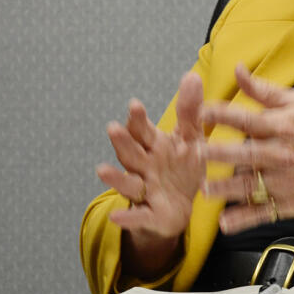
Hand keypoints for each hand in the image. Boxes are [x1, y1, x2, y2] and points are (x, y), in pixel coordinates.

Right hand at [95, 72, 205, 275]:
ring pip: (128, 183)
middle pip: (130, 153)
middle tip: (113, 128)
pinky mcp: (150, 215)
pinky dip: (128, 217)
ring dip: (115, 178)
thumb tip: (191, 75)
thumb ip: (190, 110)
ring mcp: (145, 191)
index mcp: (155, 146)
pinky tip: (116, 217)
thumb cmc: (183, 167)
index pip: (143, 131)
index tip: (135, 105)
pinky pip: (137, 216)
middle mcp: (145, 166)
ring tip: (101, 170)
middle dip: (122, 141)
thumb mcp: (191, 138)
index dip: (138, 119)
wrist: (182, 206)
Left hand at [200, 64, 293, 233]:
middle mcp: (282, 154)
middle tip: (195, 153)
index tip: (200, 112)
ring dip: (225, 189)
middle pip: (246, 154)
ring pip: (250, 186)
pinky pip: (261, 213)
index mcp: (283, 127)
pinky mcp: (287, 204)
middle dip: (219, 154)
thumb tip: (237, 69)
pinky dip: (243, 219)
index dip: (223, 115)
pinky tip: (225, 222)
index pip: (248, 119)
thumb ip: (262, 89)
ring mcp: (284, 182)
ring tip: (204, 188)